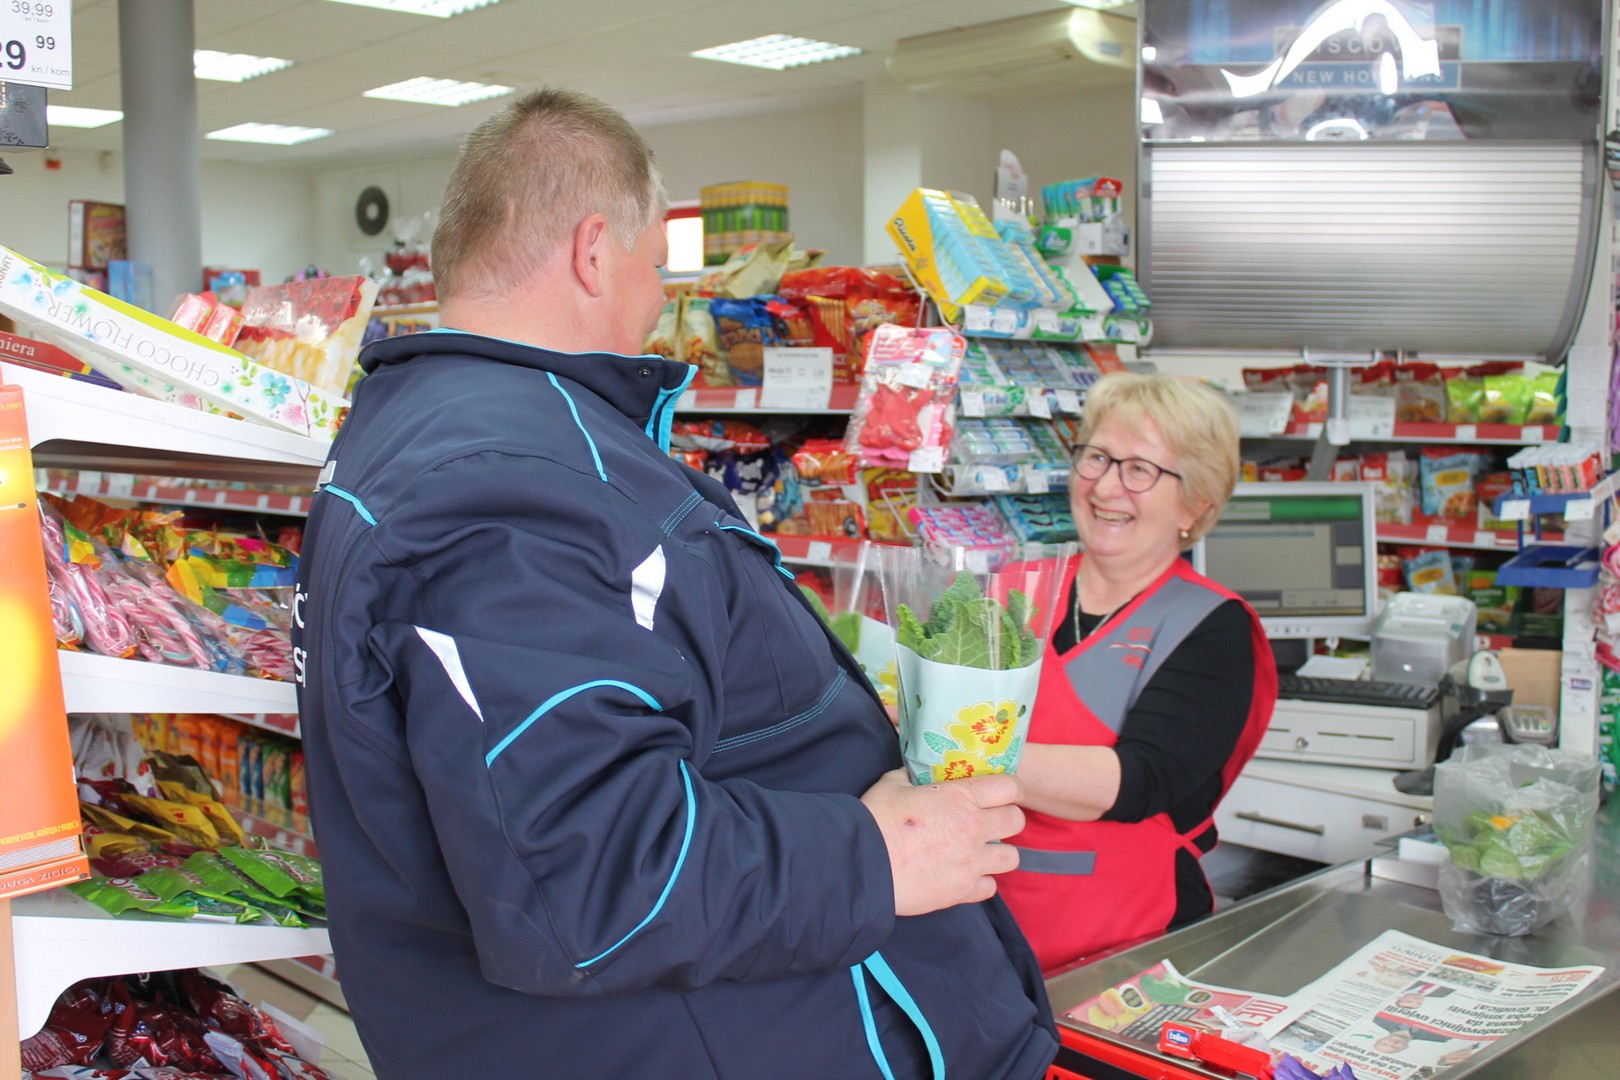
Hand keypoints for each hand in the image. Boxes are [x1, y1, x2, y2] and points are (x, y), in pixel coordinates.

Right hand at [859, 769, 1023, 916]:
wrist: (861, 866)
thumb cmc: (875, 821)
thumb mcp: (891, 784)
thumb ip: (911, 776)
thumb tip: (914, 771)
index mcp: (960, 798)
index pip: (1010, 787)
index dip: (1008, 787)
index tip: (999, 791)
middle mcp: (973, 829)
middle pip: (1017, 821)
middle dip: (1006, 818)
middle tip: (988, 820)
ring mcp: (971, 863)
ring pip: (1012, 857)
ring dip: (998, 852)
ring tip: (979, 850)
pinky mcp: (962, 891)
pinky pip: (990, 888)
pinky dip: (980, 882)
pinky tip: (963, 874)